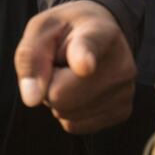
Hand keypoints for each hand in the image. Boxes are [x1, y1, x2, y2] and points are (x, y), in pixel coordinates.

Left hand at [15, 0, 135, 133]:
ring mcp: (125, 90)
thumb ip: (30, 58)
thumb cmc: (64, 31)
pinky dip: (68, 111)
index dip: (83, 60)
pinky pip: (74, 125)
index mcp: (98, 33)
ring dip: (58, 98)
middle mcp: (120, 63)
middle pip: (60, 96)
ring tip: (72, 74)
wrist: (99, 31)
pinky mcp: (123, 111)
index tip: (84, 66)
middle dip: (49, 84)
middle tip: (60, 64)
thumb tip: (32, 100)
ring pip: (66, 113)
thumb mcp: (40, 30)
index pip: (89, 49)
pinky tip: (80, 90)